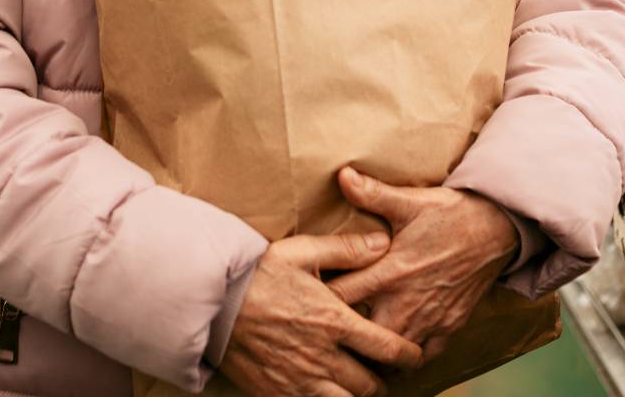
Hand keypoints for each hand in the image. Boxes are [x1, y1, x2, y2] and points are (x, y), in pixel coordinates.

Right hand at [221, 232, 423, 396]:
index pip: (389, 349)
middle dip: (381, 380)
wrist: (210, 302)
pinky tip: (324, 391)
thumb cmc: (256, 274)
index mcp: (334, 321)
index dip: (409, 356)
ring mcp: (300, 380)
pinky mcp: (278, 394)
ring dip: (355, 396)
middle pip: (370, 385)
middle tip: (380, 371)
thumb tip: (384, 243)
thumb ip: (346, 249)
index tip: (414, 355)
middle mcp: (322, 357)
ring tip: (354, 385)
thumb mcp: (301, 252)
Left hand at [325, 168, 519, 361]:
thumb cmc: (452, 214)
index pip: (341, 297)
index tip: (305, 300)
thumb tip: (342, 175)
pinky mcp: (449, 328)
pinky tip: (394, 349)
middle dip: (343, 336)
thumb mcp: (410, 201)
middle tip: (326, 331)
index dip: (319, 302)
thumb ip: (372, 194)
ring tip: (356, 346)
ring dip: (373, 352)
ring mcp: (430, 319)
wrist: (498, 230)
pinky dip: (407, 358)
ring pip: (392, 354)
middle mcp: (407, 302)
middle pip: (362, 336)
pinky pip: (423, 357)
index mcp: (391, 272)